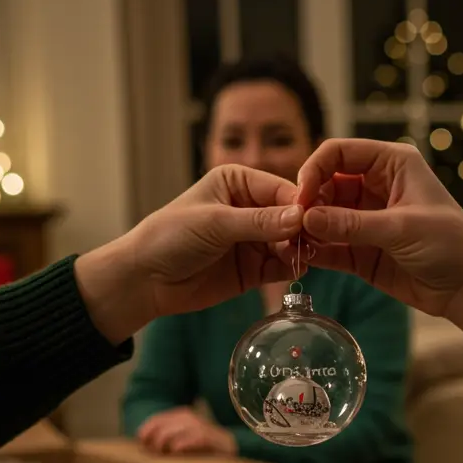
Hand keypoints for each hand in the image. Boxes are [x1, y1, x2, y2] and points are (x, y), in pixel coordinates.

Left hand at [75, 165, 301, 344]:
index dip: (300, 204)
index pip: (281, 189)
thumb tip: (299, 218)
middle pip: (291, 216)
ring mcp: (254, 239)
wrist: (146, 280)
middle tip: (315, 241)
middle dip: (303, 228)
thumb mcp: (215, 223)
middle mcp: (250, 207)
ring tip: (304, 256)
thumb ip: (258, 222)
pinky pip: (282, 265)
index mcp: (238, 182)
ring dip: (300, 248)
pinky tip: (297, 268)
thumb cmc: (170, 237)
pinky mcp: (254, 268)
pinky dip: (292, 267)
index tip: (316, 218)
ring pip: (290, 241)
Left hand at [137, 409, 237, 456]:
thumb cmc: (202, 448)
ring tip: (163, 452)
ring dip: (166, 441)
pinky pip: (195, 438)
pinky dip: (183, 444)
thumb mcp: (182, 440)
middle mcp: (190, 417)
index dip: (147, 429)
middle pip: (164, 425)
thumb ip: (165, 439)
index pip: (158, 419)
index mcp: (180, 416)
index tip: (141, 441)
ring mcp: (201, 426)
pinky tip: (176, 450)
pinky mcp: (210, 438)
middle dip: (155, 438)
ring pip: (176, 430)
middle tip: (154, 452)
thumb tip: (144, 443)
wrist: (232, 449)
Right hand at [295, 140, 462, 316]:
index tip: (301, 195)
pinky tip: (303, 256)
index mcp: (391, 163)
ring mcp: (367, 220)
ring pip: (324, 217)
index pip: (340, 152)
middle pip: (326, 184)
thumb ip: (353, 224)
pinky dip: (316, 250)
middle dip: (308, 203)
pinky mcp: (362, 252)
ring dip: (308, 228)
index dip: (315, 169)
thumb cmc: (451, 244)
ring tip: (293, 243)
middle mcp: (376, 187)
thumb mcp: (401, 228)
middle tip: (294, 224)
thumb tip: (308, 219)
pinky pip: (331, 246)